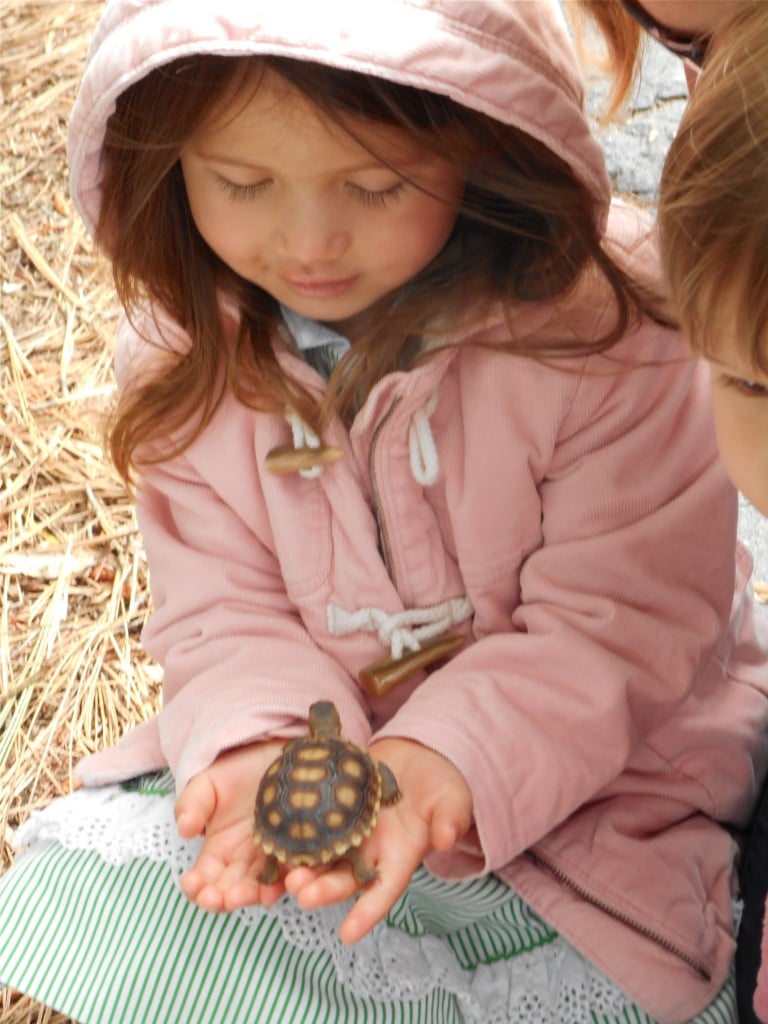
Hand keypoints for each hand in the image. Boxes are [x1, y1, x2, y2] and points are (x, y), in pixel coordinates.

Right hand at [175, 740, 287, 911]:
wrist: (274, 753)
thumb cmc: (236, 769)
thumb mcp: (207, 784)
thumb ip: (191, 804)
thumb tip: (185, 829)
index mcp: (218, 852)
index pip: (204, 879)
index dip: (197, 887)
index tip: (192, 883)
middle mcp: (245, 862)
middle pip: (233, 890)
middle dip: (226, 898)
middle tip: (220, 898)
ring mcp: (274, 858)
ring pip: (265, 886)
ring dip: (258, 894)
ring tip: (253, 895)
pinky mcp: (301, 848)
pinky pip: (297, 867)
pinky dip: (292, 878)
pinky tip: (288, 881)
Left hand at [284, 737, 472, 943]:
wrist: (414, 757)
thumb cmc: (439, 785)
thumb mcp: (452, 799)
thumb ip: (451, 818)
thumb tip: (446, 838)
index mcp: (400, 856)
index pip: (384, 889)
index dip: (367, 912)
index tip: (347, 935)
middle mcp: (369, 851)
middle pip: (344, 877)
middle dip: (324, 889)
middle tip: (302, 895)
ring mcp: (347, 830)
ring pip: (321, 856)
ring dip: (302, 867)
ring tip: (285, 874)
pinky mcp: (331, 807)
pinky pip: (308, 823)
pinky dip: (292, 833)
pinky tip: (274, 837)